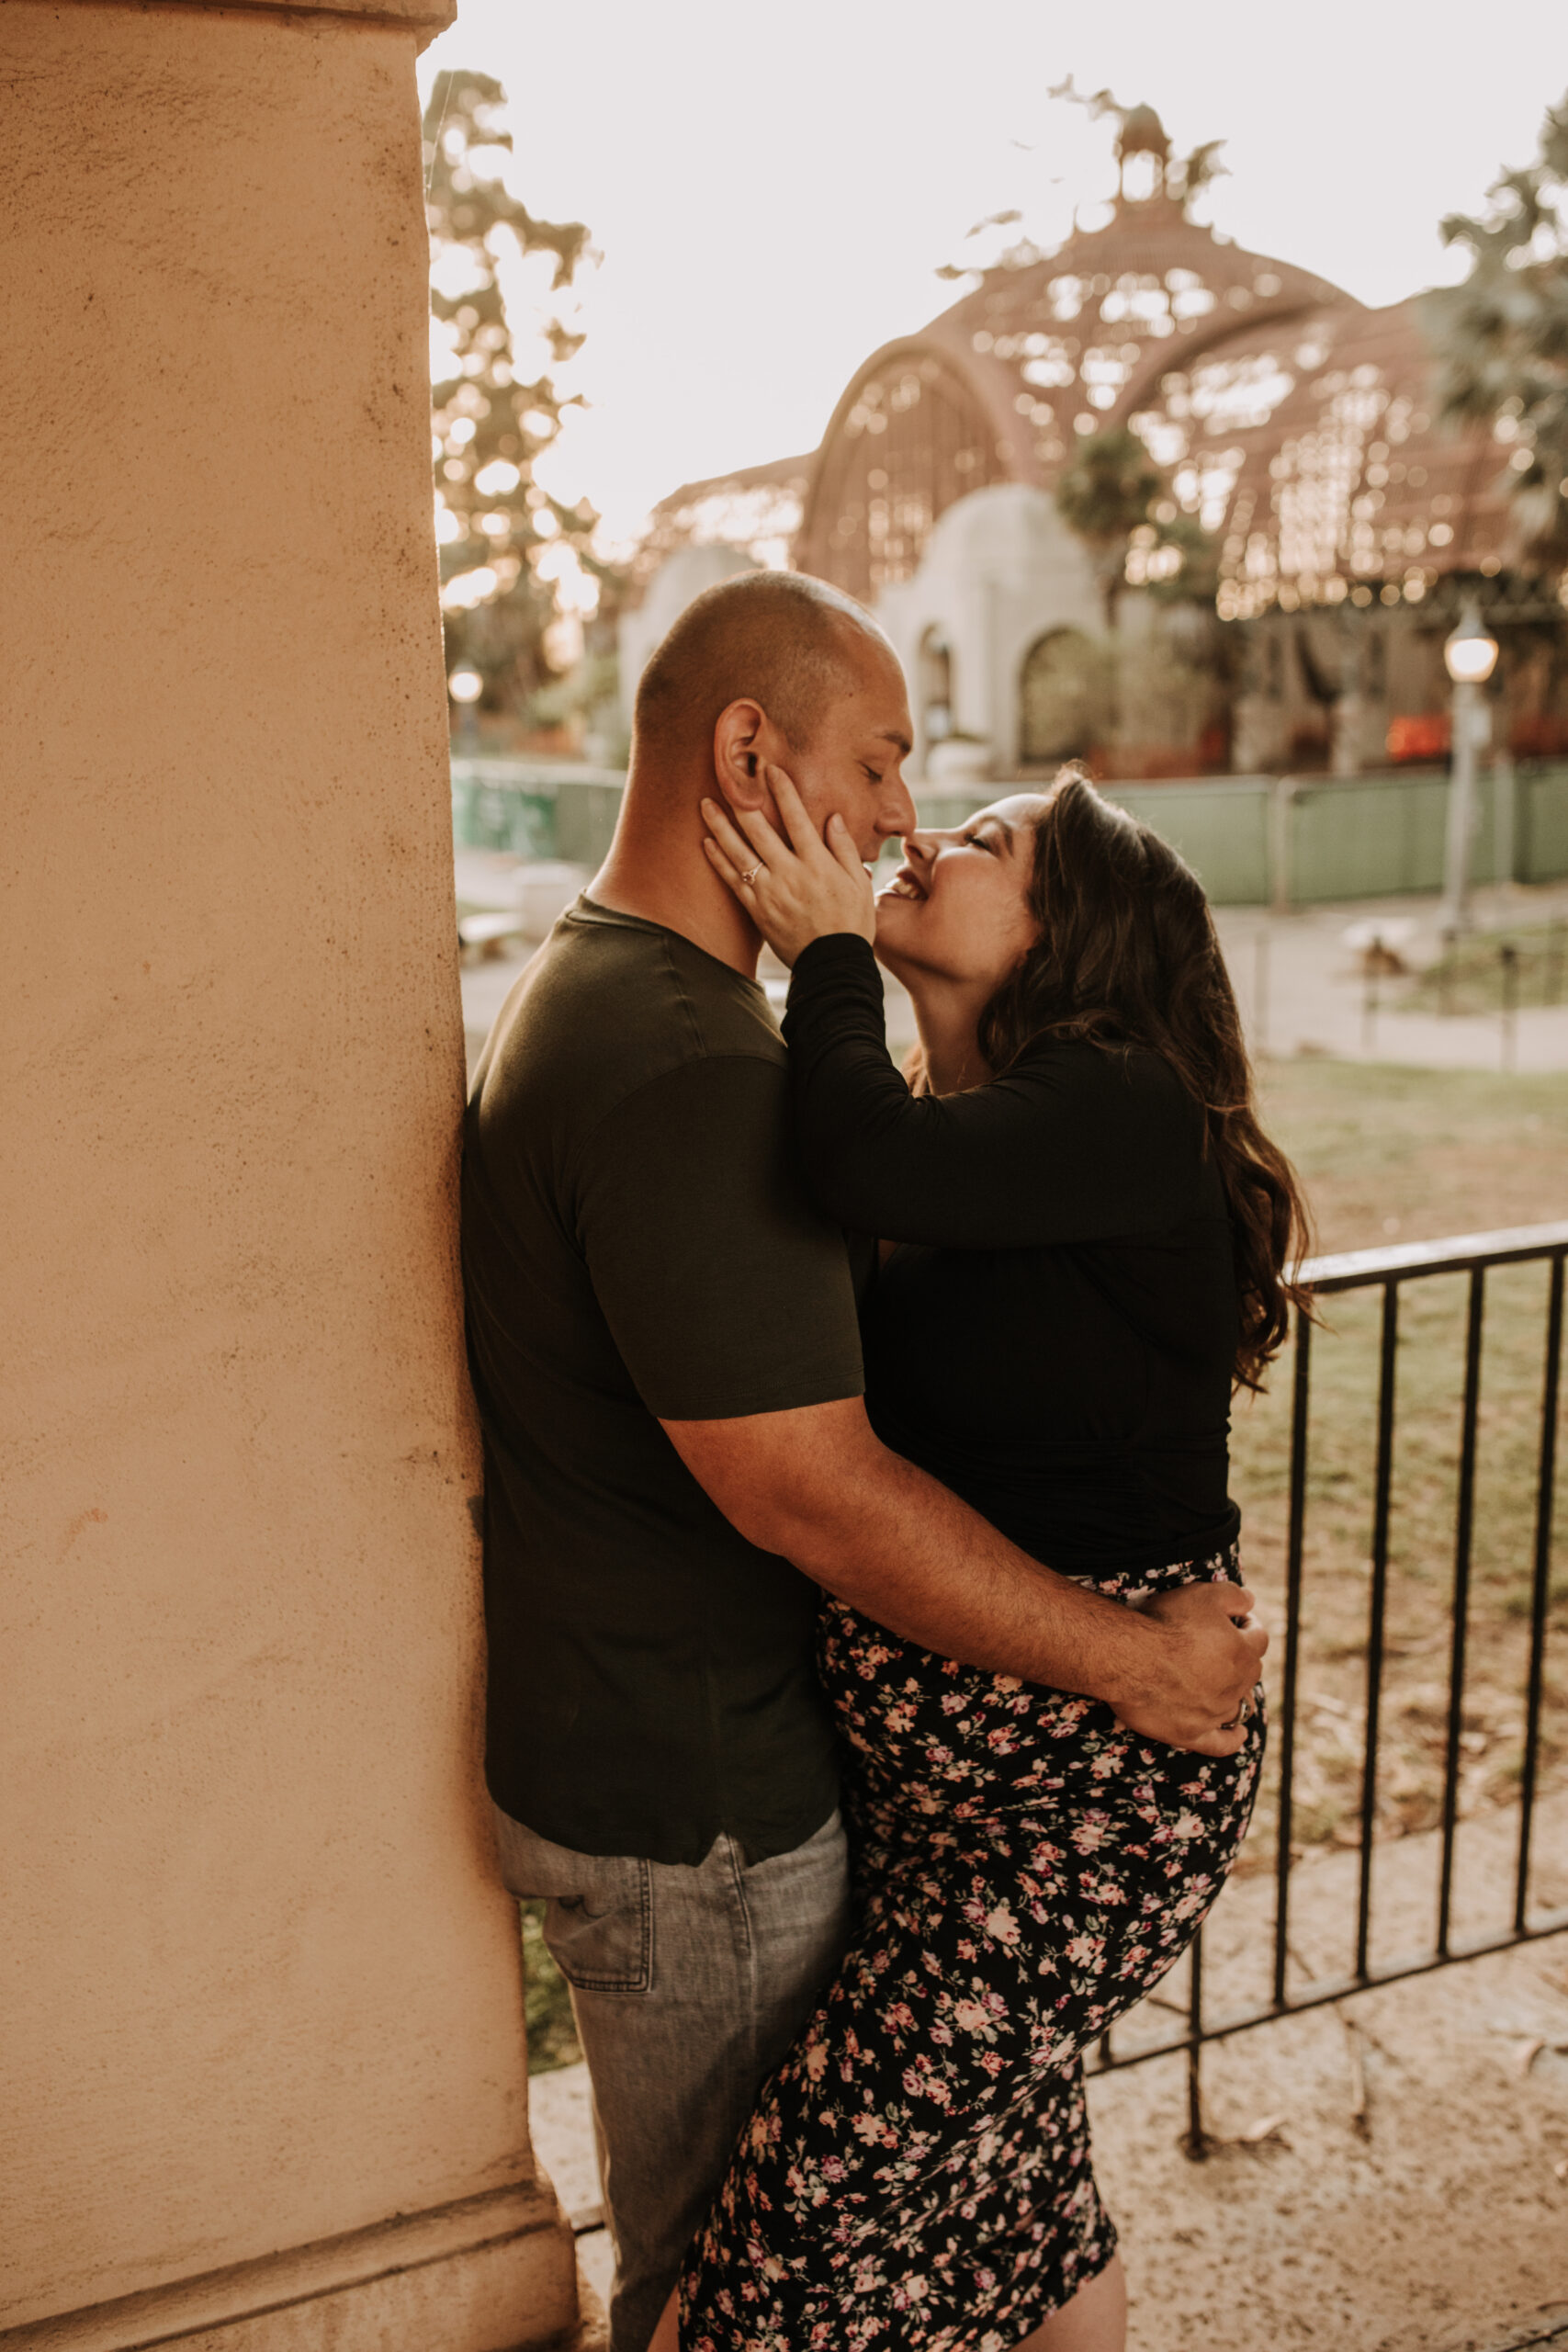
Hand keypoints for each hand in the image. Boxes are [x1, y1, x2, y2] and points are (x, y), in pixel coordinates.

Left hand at [702, 764, 874, 968]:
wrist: (833, 966)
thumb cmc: (852, 924)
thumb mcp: (859, 884)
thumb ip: (844, 849)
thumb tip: (833, 817)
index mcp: (818, 863)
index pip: (796, 817)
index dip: (782, 790)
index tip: (769, 769)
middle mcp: (790, 873)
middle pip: (759, 829)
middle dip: (741, 800)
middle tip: (726, 777)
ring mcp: (770, 892)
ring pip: (738, 851)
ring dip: (720, 825)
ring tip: (704, 804)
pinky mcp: (757, 910)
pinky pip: (732, 880)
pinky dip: (718, 860)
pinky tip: (706, 842)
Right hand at [1112, 1581, 1267, 1756]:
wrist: (1128, 1657)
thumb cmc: (1165, 1622)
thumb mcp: (1203, 1594)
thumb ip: (1233, 1595)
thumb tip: (1252, 1601)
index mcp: (1242, 1652)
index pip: (1259, 1637)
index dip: (1250, 1626)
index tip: (1238, 1621)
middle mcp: (1235, 1686)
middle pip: (1250, 1671)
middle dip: (1241, 1657)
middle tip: (1220, 1646)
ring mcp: (1214, 1712)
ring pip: (1239, 1705)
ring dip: (1235, 1692)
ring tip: (1220, 1682)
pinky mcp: (1192, 1733)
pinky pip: (1221, 1744)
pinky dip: (1234, 1739)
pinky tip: (1240, 1733)